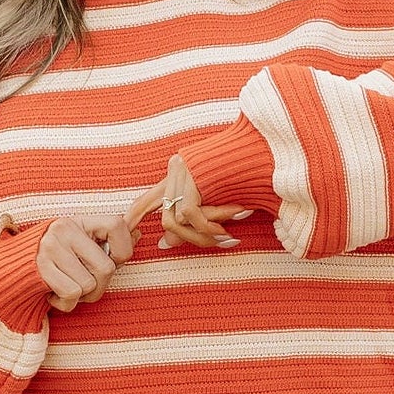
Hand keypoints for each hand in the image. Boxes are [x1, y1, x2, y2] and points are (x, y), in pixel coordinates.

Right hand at [36, 215, 135, 313]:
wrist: (13, 268)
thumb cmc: (56, 258)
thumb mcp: (80, 243)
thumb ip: (107, 241)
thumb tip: (138, 234)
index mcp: (79, 221)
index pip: (116, 225)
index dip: (124, 249)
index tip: (113, 260)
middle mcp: (64, 230)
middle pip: (105, 268)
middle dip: (101, 285)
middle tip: (86, 284)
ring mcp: (51, 249)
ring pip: (88, 285)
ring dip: (81, 296)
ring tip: (67, 287)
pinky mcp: (41, 269)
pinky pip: (71, 294)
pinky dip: (66, 303)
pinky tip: (55, 294)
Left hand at [126, 155, 250, 250]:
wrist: (263, 150)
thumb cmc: (246, 175)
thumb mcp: (215, 201)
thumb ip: (191, 218)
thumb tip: (165, 243)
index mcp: (177, 174)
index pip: (146, 200)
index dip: (135, 218)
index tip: (129, 234)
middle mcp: (174, 171)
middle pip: (163, 217)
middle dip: (183, 238)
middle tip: (215, 242)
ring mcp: (181, 172)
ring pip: (175, 220)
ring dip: (200, 236)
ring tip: (225, 236)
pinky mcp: (191, 176)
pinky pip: (191, 214)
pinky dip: (206, 227)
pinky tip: (225, 230)